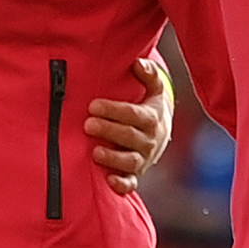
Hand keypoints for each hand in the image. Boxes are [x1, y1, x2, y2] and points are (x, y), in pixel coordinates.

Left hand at [83, 55, 171, 192]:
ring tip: (95, 152)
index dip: (114, 110)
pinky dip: (122, 184)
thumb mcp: (155, 89)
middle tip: (88, 124)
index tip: (93, 106)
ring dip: (114, 158)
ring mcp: (143, 159)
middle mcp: (149, 141)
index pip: (134, 115)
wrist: (161, 134)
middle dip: (109, 131)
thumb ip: (149, 74)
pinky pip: (132, 183)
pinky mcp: (135, 175)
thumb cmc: (150, 107)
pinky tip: (109, 180)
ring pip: (131, 161)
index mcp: (152, 119)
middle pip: (131, 137)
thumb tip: (138, 62)